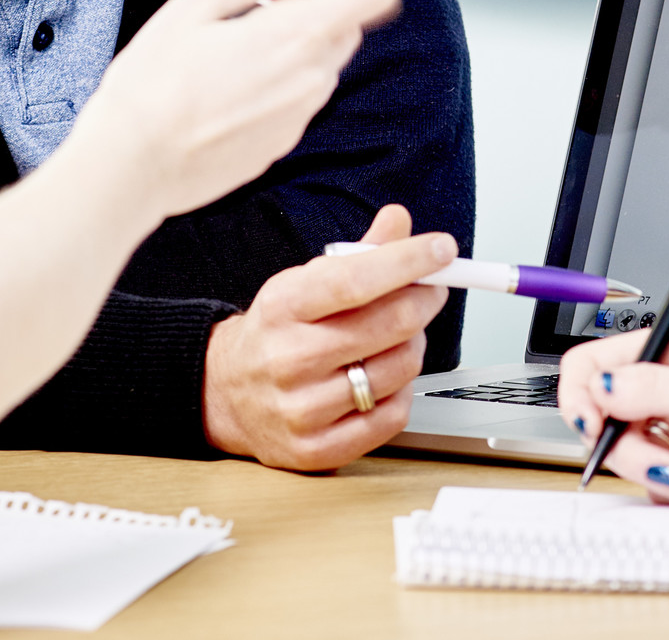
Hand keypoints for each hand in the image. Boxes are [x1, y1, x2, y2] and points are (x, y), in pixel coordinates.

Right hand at [76, 0, 399, 218]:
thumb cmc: (153, 81)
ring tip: (232, 50)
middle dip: (317, 4)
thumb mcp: (194, 5)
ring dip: (295, 45)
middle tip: (260, 3)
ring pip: (321, 63)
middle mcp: (312, 78)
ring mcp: (301, 116)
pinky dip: (278, 81)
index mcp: (296, 35)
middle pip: (348, 25)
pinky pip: (297, 98)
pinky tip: (226, 88)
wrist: (134, 164)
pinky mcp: (283, 143)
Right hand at [202, 204, 453, 469]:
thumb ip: (357, 253)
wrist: (226, 393)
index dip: (406, 262)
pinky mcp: (315, 448)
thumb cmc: (277, 332)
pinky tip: (388, 377)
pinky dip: (403, 391)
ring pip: (397, 370)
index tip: (441, 249)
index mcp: (282, 306)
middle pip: (386, 325)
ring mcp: (300, 408)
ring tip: (403, 337)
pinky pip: (391, 417)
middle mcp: (287, 358)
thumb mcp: (304, 282)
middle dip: (424, 300)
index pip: (354, 279)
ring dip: (415, 346)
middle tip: (432, 290)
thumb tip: (398, 220)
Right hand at [558, 326, 668, 514]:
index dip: (580, 394)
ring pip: (629, 461)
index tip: (591, 425)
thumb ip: (656, 389)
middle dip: (631, 451)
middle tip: (664, 464)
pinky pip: (657, 492)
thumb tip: (601, 389)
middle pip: (604, 422)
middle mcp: (668, 391)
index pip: (595, 364)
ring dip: (666, 478)